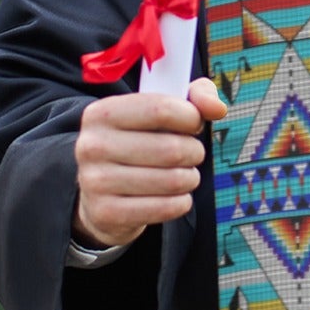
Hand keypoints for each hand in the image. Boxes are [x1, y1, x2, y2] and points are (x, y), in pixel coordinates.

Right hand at [72, 76, 227, 248]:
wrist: (101, 193)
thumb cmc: (139, 143)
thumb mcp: (161, 111)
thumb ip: (195, 97)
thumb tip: (217, 108)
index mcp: (102, 113)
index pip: (161, 109)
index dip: (191, 117)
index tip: (194, 124)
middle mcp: (92, 145)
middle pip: (171, 149)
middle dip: (194, 152)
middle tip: (191, 154)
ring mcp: (95, 181)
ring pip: (172, 180)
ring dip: (190, 178)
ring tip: (183, 175)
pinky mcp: (106, 212)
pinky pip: (165, 208)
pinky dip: (181, 202)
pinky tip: (174, 196)